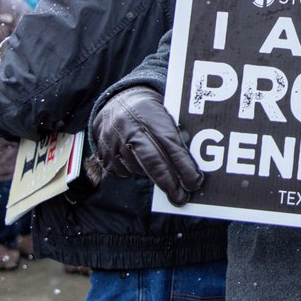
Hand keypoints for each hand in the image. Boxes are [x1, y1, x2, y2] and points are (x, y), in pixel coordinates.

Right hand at [90, 85, 203, 204]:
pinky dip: (136, 171)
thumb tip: (195, 162)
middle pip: (153, 162)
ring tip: (162, 173)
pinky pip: (124, 172)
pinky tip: (140, 161)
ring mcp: (114, 143)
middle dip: (170, 183)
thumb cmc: (149, 111)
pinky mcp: (105, 155)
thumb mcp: (164, 112)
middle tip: (181, 198)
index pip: (171, 145)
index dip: (184, 167)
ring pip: (139, 170)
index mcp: (150, 115)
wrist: (115, 102)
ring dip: (153, 176)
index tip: (195, 182)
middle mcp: (130, 129)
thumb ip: (177, 132)